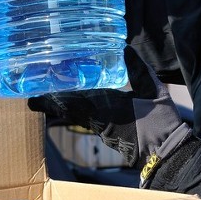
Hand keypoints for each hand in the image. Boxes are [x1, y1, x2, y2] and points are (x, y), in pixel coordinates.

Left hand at [28, 49, 184, 168]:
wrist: (166, 150)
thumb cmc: (161, 122)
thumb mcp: (154, 91)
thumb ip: (139, 70)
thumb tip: (126, 49)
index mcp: (108, 109)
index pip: (74, 103)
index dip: (54, 99)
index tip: (36, 94)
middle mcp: (100, 119)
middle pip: (69, 109)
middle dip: (51, 100)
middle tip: (33, 91)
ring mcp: (103, 127)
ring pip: (75, 114)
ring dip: (60, 105)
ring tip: (45, 94)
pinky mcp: (107, 131)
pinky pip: (85, 118)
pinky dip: (73, 110)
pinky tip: (69, 102)